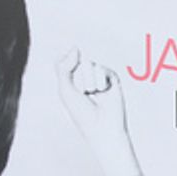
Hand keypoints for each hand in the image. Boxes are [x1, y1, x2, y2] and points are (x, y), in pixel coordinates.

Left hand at [57, 49, 139, 175]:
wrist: (102, 128)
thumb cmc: (82, 114)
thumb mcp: (65, 89)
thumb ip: (64, 67)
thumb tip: (76, 48)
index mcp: (71, 80)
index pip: (65, 60)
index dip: (65, 63)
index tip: (69, 80)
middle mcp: (85, 76)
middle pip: (76, 60)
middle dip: (78, 78)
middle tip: (85, 94)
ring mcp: (99, 76)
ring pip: (88, 63)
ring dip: (88, 81)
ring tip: (93, 94)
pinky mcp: (112, 78)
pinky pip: (101, 68)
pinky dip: (99, 82)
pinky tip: (103, 92)